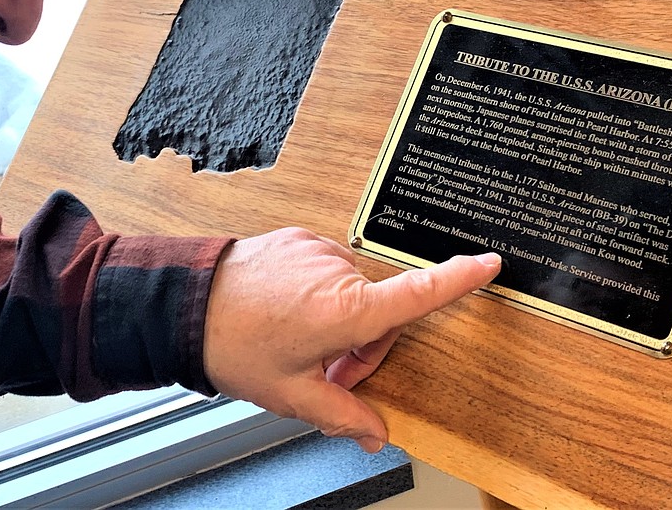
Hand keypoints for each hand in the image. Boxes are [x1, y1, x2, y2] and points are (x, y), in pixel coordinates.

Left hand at [202, 227, 500, 452]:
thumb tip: (374, 435)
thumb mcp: (292, 394)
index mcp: (345, 310)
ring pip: (352, 290)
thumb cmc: (233, 346)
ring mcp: (316, 250)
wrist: (183, 304)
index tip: (487, 263)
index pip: (417, 294)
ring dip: (340, 318)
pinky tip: (289, 312)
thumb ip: (342, 415)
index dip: (457, 279)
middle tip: (326, 372)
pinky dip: (319, 291)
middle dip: (364, 345)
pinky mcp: (299, 237)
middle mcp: (337, 272)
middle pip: (380, 310)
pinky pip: (327, 267)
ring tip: (299, 342)